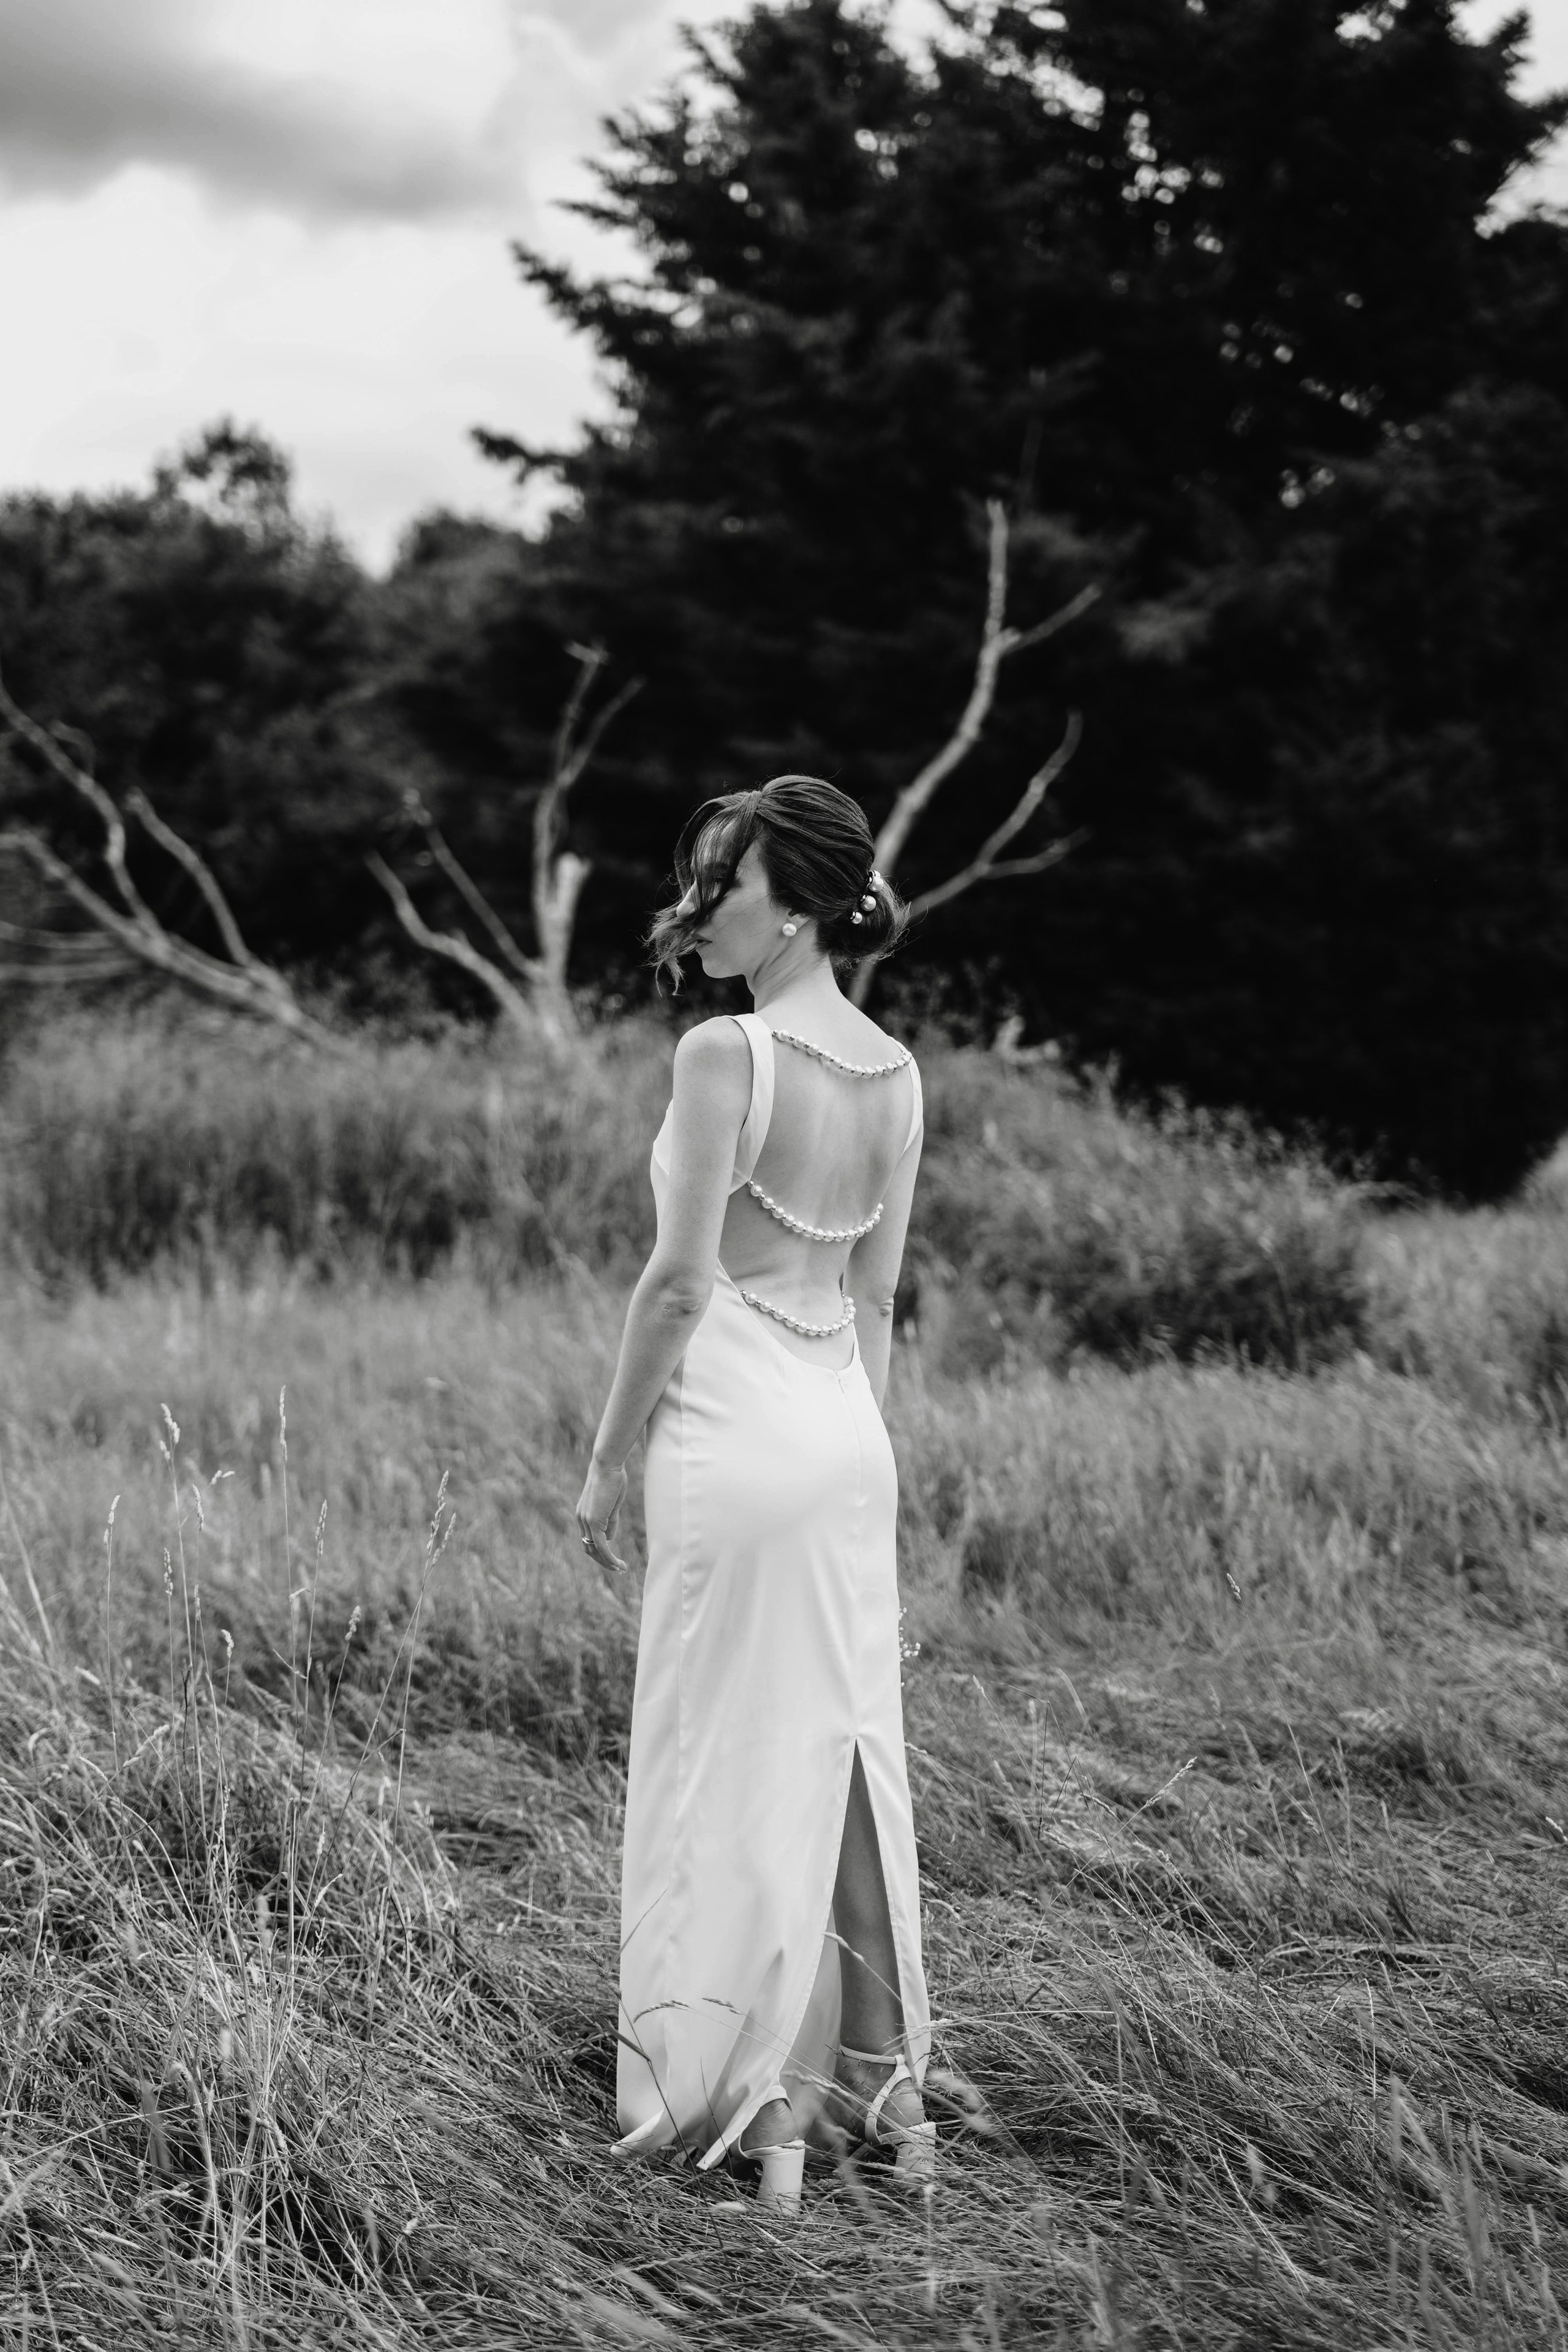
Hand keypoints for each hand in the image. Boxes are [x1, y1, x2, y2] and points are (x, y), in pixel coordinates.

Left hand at [575, 1456, 628, 1571]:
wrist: (608, 1465)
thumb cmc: (612, 1480)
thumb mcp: (612, 1505)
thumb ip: (610, 1522)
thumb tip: (610, 1539)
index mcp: (583, 1515)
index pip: (588, 1540)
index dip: (600, 1552)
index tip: (614, 1559)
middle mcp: (581, 1519)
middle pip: (588, 1548)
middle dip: (603, 1561)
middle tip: (618, 1569)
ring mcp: (586, 1520)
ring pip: (593, 1550)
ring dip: (607, 1562)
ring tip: (621, 1569)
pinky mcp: (594, 1520)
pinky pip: (601, 1545)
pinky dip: (609, 1557)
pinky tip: (618, 1563)